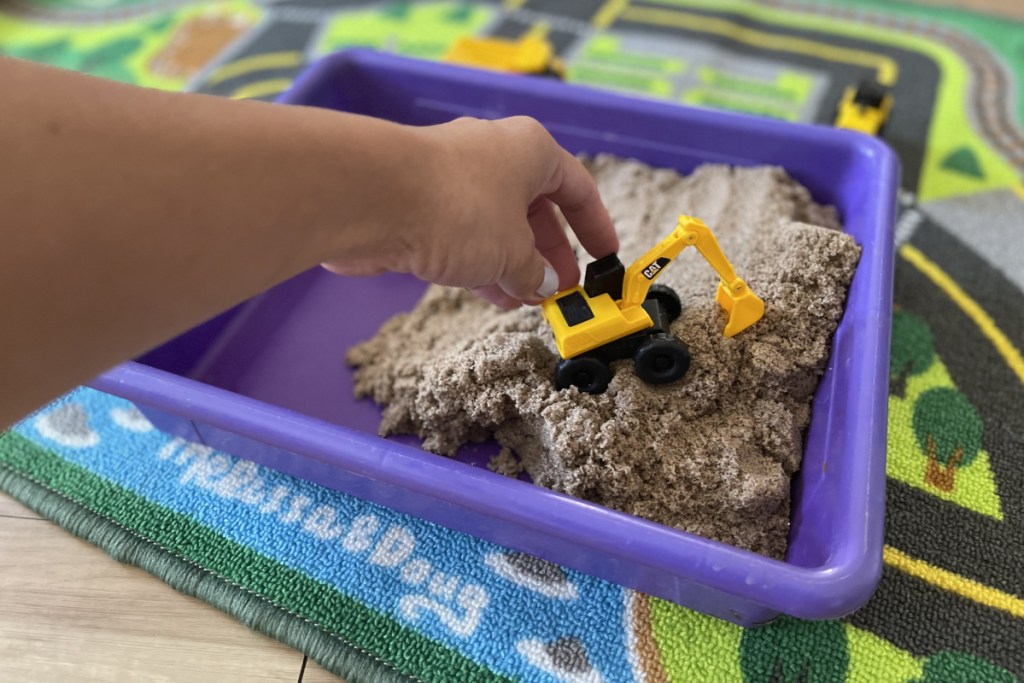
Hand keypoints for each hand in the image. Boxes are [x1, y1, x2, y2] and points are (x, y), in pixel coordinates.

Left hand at [322, 116, 618, 308]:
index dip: (595, 224)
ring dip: (513, 264)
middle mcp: (493, 155)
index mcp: (530, 150)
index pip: (577, 186)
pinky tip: (489, 294)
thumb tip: (542, 285)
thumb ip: (534, 272)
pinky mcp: (418, 201)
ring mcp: (452, 177)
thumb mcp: (514, 252)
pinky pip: (462, 235)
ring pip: (496, 224)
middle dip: (549, 253)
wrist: (368, 196)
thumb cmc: (459, 210)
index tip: (605, 255)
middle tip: (561, 290)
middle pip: (534, 207)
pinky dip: (480, 262)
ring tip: (525, 300)